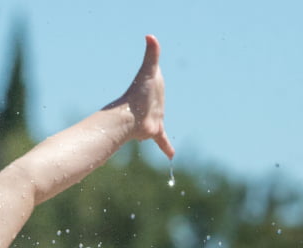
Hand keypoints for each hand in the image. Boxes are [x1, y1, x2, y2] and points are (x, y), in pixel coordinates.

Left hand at [116, 35, 173, 159]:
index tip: (155, 74)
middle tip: (148, 102)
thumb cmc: (138, 94)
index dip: (156, 78)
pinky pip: (163, 140)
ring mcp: (155, 118)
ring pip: (158, 123)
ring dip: (159, 126)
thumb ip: (151, 54)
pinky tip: (171, 157)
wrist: (130, 118)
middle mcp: (155, 105)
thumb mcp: (148, 71)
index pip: (156, 81)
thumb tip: (150, 35)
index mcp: (155, 91)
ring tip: (153, 127)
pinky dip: (167, 147)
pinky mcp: (154, 131)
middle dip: (155, 103)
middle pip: (156, 103)